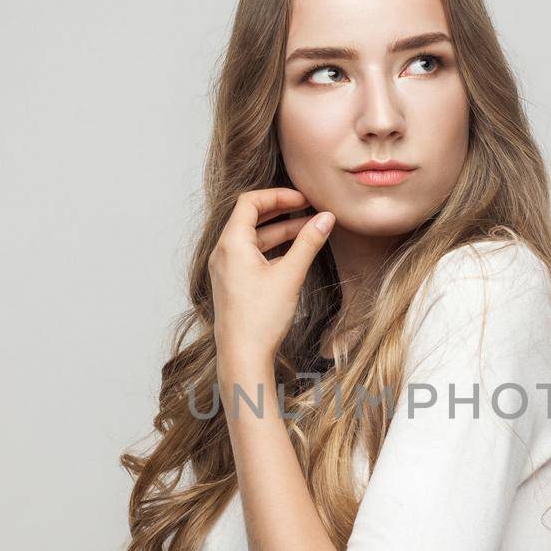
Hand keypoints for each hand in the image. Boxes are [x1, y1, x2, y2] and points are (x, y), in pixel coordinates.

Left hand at [208, 187, 334, 366]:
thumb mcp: (290, 275)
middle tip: (309, 209)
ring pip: (254, 238)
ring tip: (310, 231)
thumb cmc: (260, 319)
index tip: (303, 199)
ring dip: (281, 232)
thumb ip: (309, 243)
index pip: (250, 201)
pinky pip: (251, 255)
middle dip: (282, 211)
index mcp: (232, 243)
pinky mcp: (232, 283)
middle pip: (251, 217)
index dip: (278, 195)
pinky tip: (295, 254)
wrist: (242, 355)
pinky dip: (273, 249)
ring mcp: (226, 268)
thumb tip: (326, 218)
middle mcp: (224, 252)